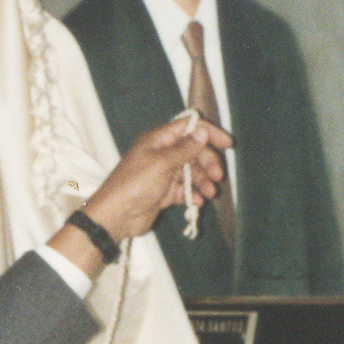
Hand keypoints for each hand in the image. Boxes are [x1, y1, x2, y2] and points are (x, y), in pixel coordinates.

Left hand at [47, 116, 232, 280]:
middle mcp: (162, 154)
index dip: (209, 133)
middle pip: (194, 152)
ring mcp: (164, 174)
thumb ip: (184, 149)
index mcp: (158, 140)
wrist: (116, 216)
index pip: (189, 128)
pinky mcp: (164, 193)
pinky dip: (193, 194)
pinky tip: (197, 202)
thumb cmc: (134, 184)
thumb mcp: (161, 163)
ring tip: (210, 194)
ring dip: (203, 182)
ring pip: (191, 172)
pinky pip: (184, 190)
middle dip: (208, 163)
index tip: (227, 144)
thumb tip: (202, 132)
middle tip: (218, 177)